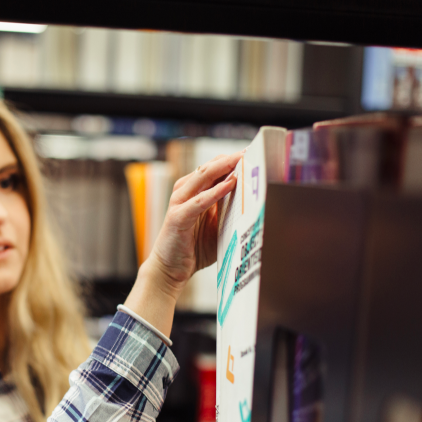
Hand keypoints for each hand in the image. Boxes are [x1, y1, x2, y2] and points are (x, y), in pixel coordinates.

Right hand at [124, 152, 241, 336]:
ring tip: (242, 159)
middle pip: (209, 168)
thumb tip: (250, 196)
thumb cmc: (193, 249)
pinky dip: (215, 192)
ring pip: (202, 178)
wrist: (169, 270)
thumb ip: (227, 210)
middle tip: (251, 151)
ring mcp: (179, 204)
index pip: (213, 169)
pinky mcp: (178, 218)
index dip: (232, 160)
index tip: (252, 153)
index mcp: (192, 192)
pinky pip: (199, 201)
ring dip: (223, 168)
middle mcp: (184, 193)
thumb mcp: (216, 226)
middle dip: (231, 158)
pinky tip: (230, 184)